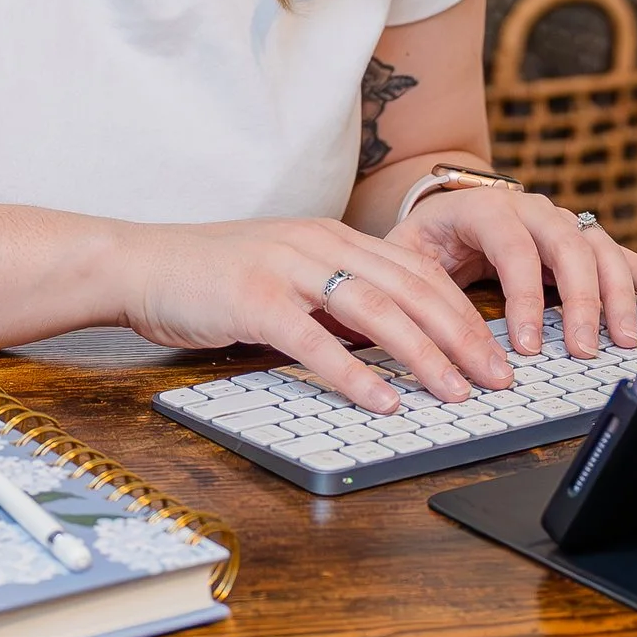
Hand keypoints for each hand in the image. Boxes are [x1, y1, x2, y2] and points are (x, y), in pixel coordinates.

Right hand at [110, 215, 519, 415]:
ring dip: (423, 355)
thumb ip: (333, 300)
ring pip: (376, 311)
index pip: (416, 270)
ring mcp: (286, 268)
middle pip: (410, 288)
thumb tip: (386, 340)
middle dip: (461, 336)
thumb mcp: (285, 275)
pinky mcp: (254, 300)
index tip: (493, 350)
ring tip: (455, 391)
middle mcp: (317, 244)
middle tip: (496, 377)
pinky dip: (356, 374)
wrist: (140, 263)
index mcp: (331, 236)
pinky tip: (384, 400)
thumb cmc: (210, 277)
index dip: (462, 310)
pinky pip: (316, 341)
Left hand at [389, 181, 636, 357]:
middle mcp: (530, 209)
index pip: (513, 248)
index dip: (524, 297)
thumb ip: (420, 285)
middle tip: (583, 349)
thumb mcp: (406, 255)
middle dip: (581, 300)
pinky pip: (621, 254)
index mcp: (484, 208)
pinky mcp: (581, 240)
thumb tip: (441, 334)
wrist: (443, 210)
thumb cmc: (426, 238)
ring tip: (624, 339)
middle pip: (568, 245)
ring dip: (617, 294)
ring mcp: (561, 221)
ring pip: (599, 248)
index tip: (528, 347)